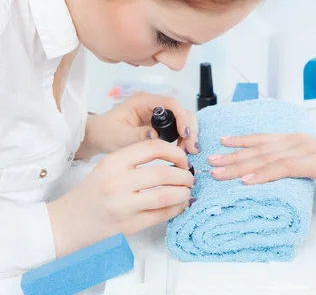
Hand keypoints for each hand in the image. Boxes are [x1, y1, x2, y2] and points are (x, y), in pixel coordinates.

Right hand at [48, 140, 194, 257]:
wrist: (68, 222)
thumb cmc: (91, 193)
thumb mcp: (108, 167)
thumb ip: (136, 160)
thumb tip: (175, 158)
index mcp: (113, 162)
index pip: (153, 147)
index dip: (175, 152)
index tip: (182, 159)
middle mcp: (118, 182)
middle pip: (164, 173)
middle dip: (184, 175)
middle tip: (189, 178)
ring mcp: (123, 206)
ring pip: (167, 195)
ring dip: (184, 193)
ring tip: (186, 192)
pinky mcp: (129, 226)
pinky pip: (162, 215)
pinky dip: (177, 209)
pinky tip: (180, 205)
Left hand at [78, 92, 198, 157]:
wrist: (98, 136)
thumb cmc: (106, 133)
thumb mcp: (120, 136)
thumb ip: (139, 135)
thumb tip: (157, 137)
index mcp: (144, 101)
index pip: (171, 104)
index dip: (182, 118)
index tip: (185, 135)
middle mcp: (154, 104)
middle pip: (182, 111)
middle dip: (190, 129)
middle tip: (191, 149)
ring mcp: (158, 113)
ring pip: (183, 120)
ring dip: (188, 135)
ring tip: (187, 152)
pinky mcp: (160, 123)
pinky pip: (178, 128)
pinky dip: (183, 139)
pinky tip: (182, 150)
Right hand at [208, 129, 315, 209]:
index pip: (286, 165)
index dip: (265, 173)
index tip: (243, 181)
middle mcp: (302, 146)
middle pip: (266, 155)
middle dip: (240, 164)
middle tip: (216, 172)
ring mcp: (295, 139)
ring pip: (261, 146)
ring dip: (236, 153)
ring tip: (213, 159)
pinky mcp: (291, 137)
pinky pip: (265, 137)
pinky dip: (245, 139)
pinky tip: (227, 140)